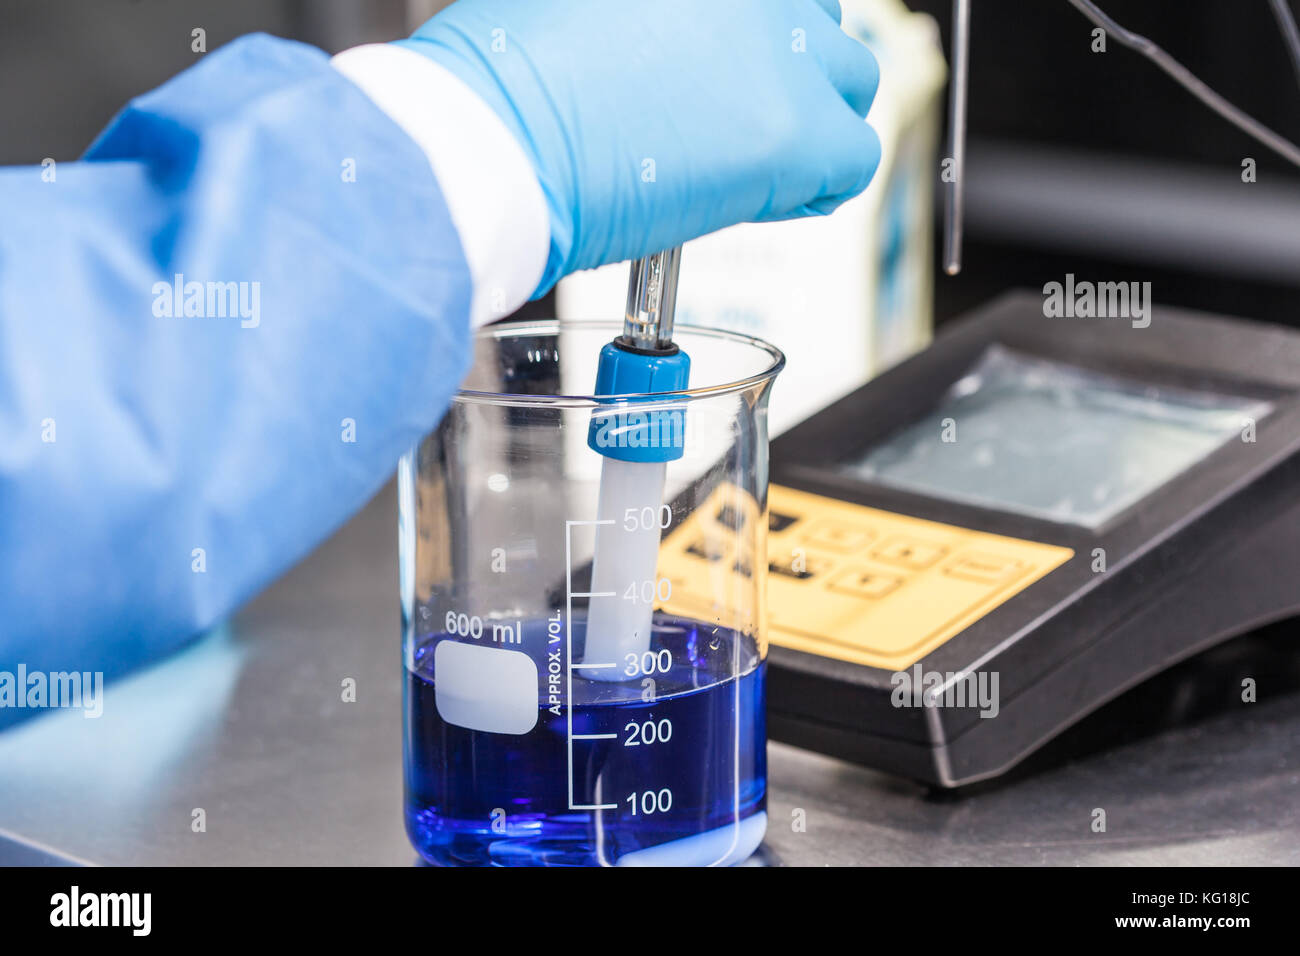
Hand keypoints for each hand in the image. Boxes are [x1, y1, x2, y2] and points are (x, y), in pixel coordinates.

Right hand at [399, 0, 880, 292]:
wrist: (493, 139)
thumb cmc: (504, 78)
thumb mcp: (575, 1)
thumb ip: (644, 15)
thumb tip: (665, 44)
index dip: (749, 39)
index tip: (719, 78)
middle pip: (816, 19)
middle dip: (789, 71)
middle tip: (734, 118)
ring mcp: (782, 51)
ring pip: (851, 82)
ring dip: (812, 124)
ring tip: (751, 165)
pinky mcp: (794, 131)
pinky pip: (853, 159)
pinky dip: (816, 186)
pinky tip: (761, 200)